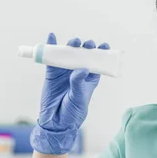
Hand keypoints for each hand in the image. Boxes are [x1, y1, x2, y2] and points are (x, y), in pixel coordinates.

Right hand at [30, 33, 109, 154]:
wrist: (55, 121)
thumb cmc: (72, 111)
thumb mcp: (79, 98)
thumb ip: (78, 83)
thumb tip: (81, 68)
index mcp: (89, 78)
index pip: (97, 62)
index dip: (101, 52)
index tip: (104, 45)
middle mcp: (78, 72)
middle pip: (83, 55)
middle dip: (86, 47)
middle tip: (87, 44)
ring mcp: (65, 71)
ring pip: (69, 54)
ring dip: (71, 45)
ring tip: (74, 42)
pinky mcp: (52, 73)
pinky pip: (52, 57)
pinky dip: (52, 46)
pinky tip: (52, 36)